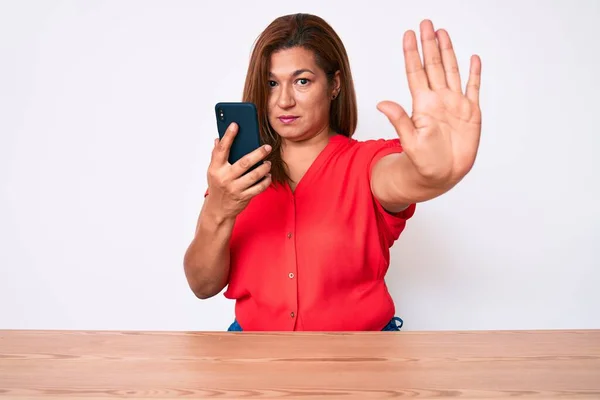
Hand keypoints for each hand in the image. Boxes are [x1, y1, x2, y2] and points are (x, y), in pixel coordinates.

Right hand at [206, 122, 271, 219]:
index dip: (228, 136)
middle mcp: (225, 178)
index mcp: (215, 169)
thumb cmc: (217, 187)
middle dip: (258, 153)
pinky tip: (268, 175)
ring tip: (268, 162)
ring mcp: (235, 188)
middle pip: (244, 162)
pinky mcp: (243, 197)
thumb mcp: (213, 171)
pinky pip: (259, 187)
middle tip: (267, 147)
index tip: (235, 124)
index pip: (222, 149)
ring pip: (254, 175)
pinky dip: (265, 180)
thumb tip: (217, 139)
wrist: (217, 210)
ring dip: (264, 167)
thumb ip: (216, 156)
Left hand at [377, 19, 481, 187]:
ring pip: (451, 71)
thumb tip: (382, 104)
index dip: (412, 53)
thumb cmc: (423, 162)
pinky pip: (473, 88)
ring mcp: (454, 105)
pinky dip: (474, 74)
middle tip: (426, 23)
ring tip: (443, 33)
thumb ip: (399, 120)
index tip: (409, 34)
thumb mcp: (410, 141)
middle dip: (429, 44)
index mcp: (422, 105)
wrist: (441, 175)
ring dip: (448, 52)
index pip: (416, 72)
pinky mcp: (470, 113)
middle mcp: (438, 100)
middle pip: (433, 65)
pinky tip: (473, 59)